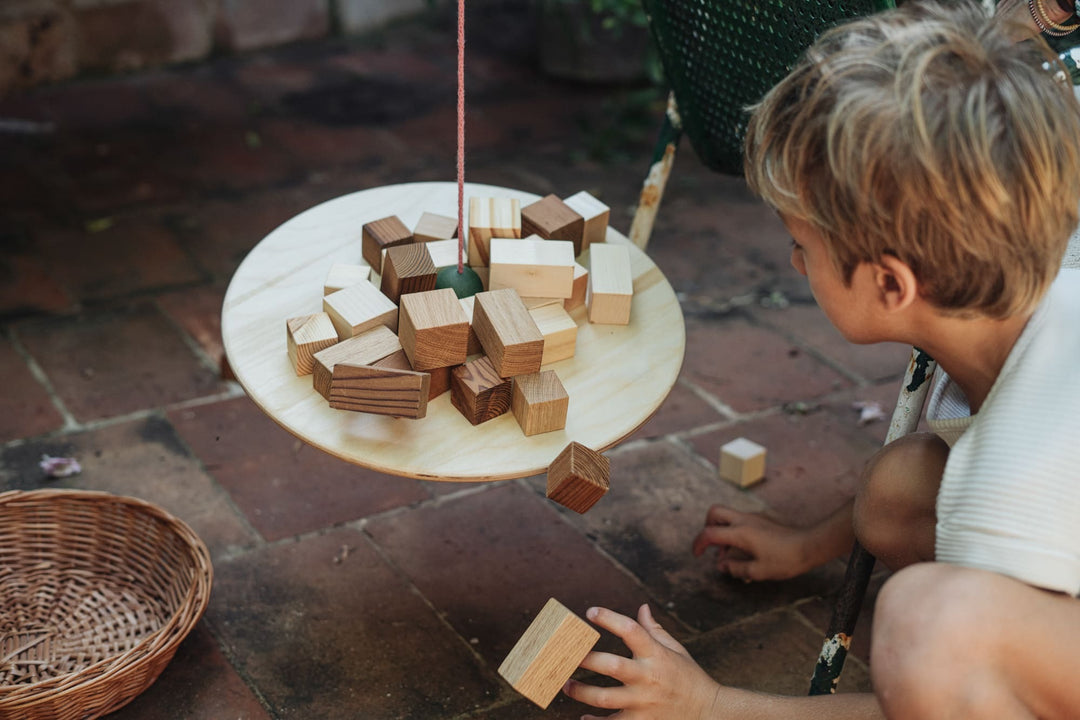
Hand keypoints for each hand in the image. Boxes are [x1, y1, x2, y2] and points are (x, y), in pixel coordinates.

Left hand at [563, 604, 721, 719]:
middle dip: (585, 659)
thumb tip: (642, 607)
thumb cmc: (688, 676)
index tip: (590, 612)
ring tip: (566, 684)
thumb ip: (654, 629)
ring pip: (604, 698)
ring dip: (581, 691)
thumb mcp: (675, 649)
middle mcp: (648, 677)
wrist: (708, 711)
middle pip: (611, 666)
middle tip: (564, 654)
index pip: (630, 630)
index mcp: (656, 654)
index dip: (609, 619)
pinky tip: (582, 716)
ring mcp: (643, 702)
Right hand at [692, 505, 812, 580]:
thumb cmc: (785, 559)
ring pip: (728, 516)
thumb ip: (735, 568)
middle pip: (714, 512)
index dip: (698, 544)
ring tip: (731, 555)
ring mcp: (754, 518)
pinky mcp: (762, 520)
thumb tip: (722, 565)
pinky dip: (735, 532)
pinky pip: (740, 521)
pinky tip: (746, 550)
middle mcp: (744, 520)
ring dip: (723, 532)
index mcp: (740, 532)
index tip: (697, 555)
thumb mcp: (758, 571)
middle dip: (707, 527)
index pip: (709, 533)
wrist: (809, 545)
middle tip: (713, 546)